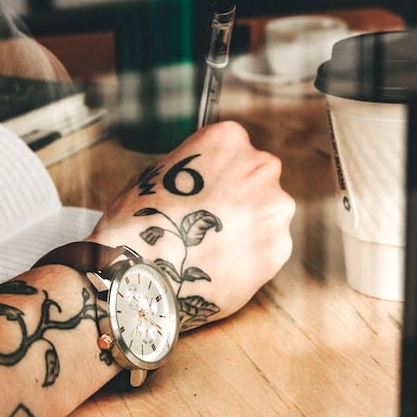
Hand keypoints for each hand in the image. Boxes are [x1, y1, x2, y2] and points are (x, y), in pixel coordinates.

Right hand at [88, 121, 294, 330]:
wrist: (142, 276)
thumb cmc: (137, 224)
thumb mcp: (154, 174)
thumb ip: (191, 170)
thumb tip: (201, 180)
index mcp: (227, 140)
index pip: (230, 150)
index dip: (212, 174)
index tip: (198, 191)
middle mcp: (260, 167)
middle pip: (255, 179)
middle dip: (235, 198)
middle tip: (204, 222)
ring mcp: (274, 209)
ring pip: (264, 214)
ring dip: (244, 227)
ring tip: (209, 248)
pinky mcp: (279, 249)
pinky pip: (266, 247)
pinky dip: (248, 256)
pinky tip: (219, 265)